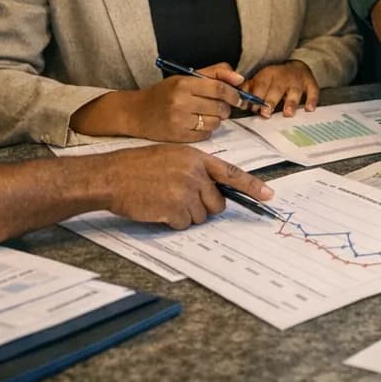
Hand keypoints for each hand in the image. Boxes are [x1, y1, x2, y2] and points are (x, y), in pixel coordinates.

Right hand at [75, 63, 244, 142]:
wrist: (136, 113)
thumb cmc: (163, 93)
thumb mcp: (185, 77)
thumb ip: (214, 74)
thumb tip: (240, 79)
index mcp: (183, 84)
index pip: (219, 89)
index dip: (234, 94)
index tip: (238, 97)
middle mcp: (180, 102)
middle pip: (220, 107)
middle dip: (226, 108)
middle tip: (221, 106)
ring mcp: (179, 121)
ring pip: (215, 122)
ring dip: (217, 119)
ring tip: (206, 115)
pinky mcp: (178, 137)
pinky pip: (206, 135)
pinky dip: (207, 130)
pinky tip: (197, 124)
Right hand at [104, 145, 272, 229]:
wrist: (111, 176)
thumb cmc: (137, 166)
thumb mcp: (171, 156)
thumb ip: (194, 169)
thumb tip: (212, 189)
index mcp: (195, 157)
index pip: (230, 172)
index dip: (252, 185)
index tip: (269, 195)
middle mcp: (195, 173)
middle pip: (217, 203)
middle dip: (204, 206)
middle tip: (181, 199)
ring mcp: (185, 191)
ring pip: (201, 216)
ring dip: (186, 215)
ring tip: (164, 200)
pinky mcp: (174, 209)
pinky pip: (185, 225)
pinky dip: (173, 222)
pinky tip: (158, 209)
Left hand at [245, 60, 318, 117]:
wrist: (296, 65)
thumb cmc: (274, 78)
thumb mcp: (259, 79)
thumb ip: (248, 89)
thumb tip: (236, 100)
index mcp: (268, 74)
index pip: (261, 84)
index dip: (257, 96)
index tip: (253, 108)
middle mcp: (283, 76)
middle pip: (276, 89)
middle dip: (271, 101)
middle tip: (267, 112)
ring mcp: (297, 80)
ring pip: (294, 91)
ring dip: (291, 102)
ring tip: (288, 113)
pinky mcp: (310, 84)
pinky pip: (313, 91)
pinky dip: (312, 100)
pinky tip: (310, 109)